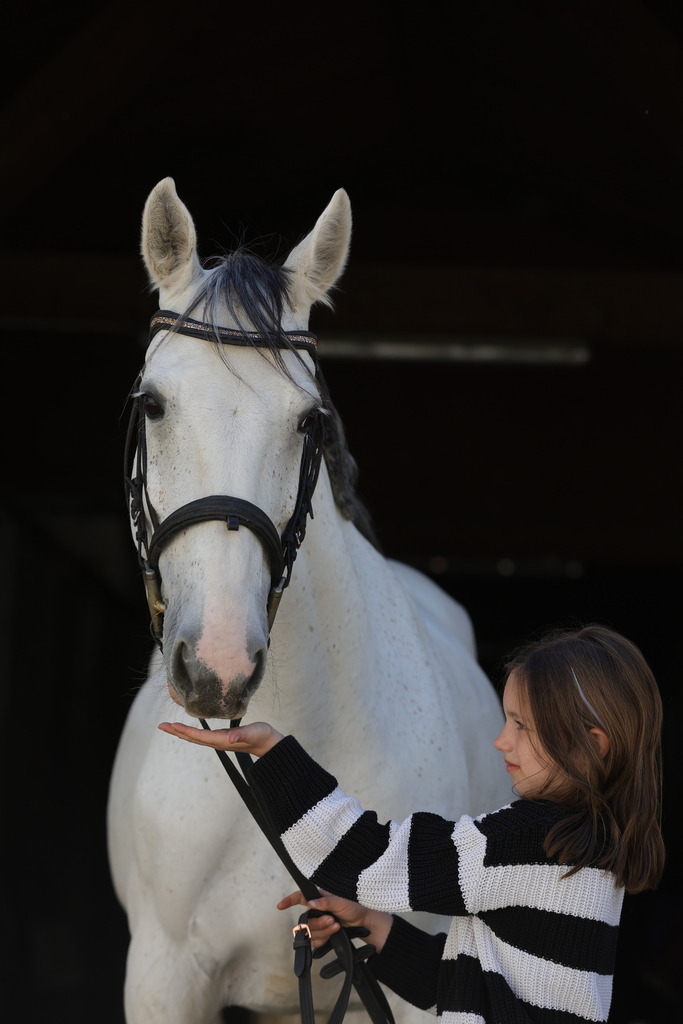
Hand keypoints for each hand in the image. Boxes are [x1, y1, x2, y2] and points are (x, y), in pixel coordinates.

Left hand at [157, 720, 283, 756]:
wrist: (270, 745)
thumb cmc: (262, 736)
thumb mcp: (254, 732)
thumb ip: (242, 735)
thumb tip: (229, 738)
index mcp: (222, 741)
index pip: (199, 736)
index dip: (185, 731)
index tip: (171, 725)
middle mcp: (218, 742)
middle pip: (193, 738)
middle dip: (177, 732)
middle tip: (161, 726)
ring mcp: (219, 742)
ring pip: (196, 738)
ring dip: (181, 733)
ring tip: (169, 727)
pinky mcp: (222, 739)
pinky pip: (202, 737)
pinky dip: (191, 733)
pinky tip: (188, 730)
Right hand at [277, 890, 392, 952]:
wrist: (364, 923)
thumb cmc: (354, 906)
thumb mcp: (341, 901)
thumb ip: (326, 902)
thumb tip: (310, 903)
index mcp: (319, 897)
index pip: (300, 897)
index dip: (289, 901)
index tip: (280, 906)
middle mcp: (316, 910)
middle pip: (305, 920)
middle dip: (318, 923)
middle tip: (333, 921)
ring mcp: (319, 923)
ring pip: (310, 932)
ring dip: (323, 931)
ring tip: (336, 927)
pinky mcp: (322, 934)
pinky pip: (314, 941)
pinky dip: (323, 939)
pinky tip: (333, 935)